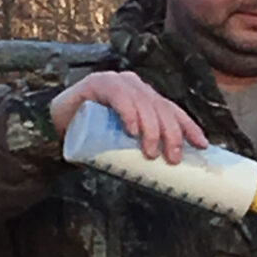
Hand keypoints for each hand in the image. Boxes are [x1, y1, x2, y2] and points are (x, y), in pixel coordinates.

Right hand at [50, 70, 206, 163]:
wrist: (53, 128)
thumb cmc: (92, 138)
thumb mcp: (123, 144)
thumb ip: (141, 150)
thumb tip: (168, 175)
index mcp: (145, 98)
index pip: (172, 110)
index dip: (189, 126)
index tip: (202, 146)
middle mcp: (135, 86)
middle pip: (161, 107)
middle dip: (171, 133)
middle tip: (172, 158)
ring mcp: (117, 82)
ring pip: (143, 102)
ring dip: (151, 128)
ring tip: (150, 151)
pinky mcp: (97, 84)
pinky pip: (118, 95)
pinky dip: (128, 112)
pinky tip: (133, 129)